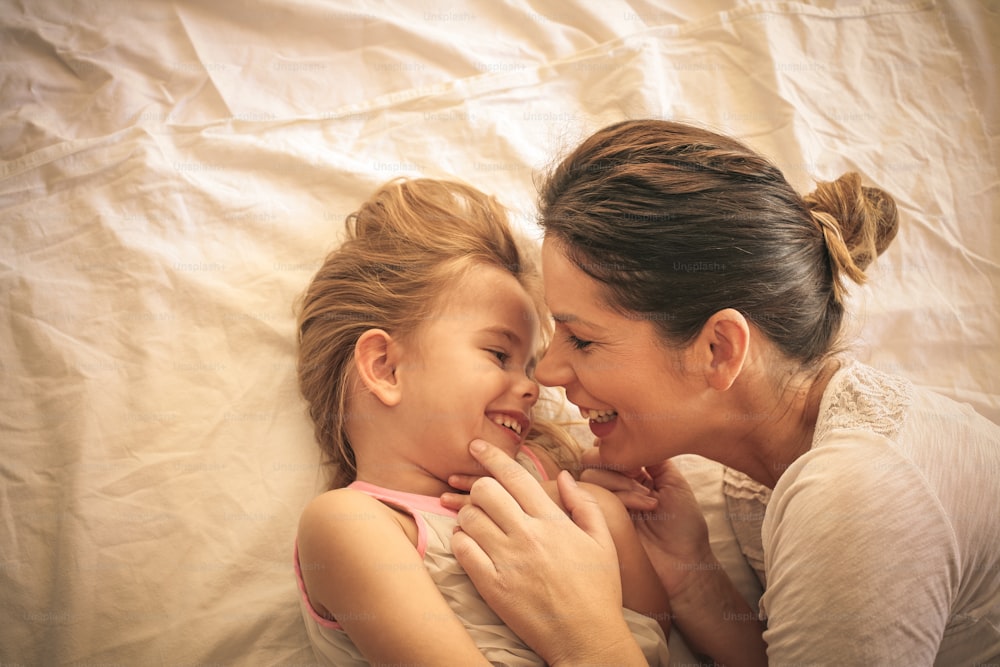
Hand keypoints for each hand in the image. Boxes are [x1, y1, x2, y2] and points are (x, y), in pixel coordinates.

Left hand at [448, 439, 646, 665]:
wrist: (587, 638)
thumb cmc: (598, 590)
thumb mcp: (602, 542)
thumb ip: (583, 504)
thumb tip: (564, 476)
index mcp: (553, 521)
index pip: (515, 476)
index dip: (491, 455)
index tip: (475, 445)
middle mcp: (528, 536)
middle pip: (486, 491)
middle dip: (479, 487)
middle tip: (482, 498)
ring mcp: (508, 561)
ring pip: (470, 518)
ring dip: (469, 515)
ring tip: (478, 523)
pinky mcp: (493, 586)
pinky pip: (463, 550)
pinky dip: (462, 541)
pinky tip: (472, 545)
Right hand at [580, 449, 710, 595]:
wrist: (683, 564)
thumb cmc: (684, 527)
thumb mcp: (675, 483)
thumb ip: (653, 458)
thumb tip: (633, 437)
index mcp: (632, 477)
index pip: (610, 451)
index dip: (619, 448)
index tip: (640, 460)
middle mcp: (614, 489)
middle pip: (593, 460)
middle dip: (618, 466)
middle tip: (644, 483)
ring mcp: (605, 505)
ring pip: (590, 477)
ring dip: (621, 484)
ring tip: (648, 503)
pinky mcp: (599, 521)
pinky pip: (591, 499)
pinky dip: (619, 497)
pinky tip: (642, 509)